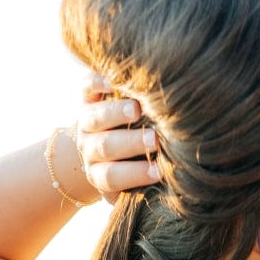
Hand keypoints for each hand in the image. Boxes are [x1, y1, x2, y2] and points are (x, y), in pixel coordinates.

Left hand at [75, 73, 160, 203]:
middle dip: (130, 143)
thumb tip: (173, 175)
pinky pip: (86, 88)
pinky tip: (112, 82)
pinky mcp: (86, 96)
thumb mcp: (136, 177)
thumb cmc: (132, 164)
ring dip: (115, 114)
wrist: (101, 142)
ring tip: (136, 110)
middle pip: (105, 147)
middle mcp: (89, 148)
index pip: (112, 177)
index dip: (134, 175)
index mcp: (99, 172)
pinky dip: (96, 83)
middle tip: (154, 140)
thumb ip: (149, 176)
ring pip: (94, 118)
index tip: (158, 172)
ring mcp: (86, 121)